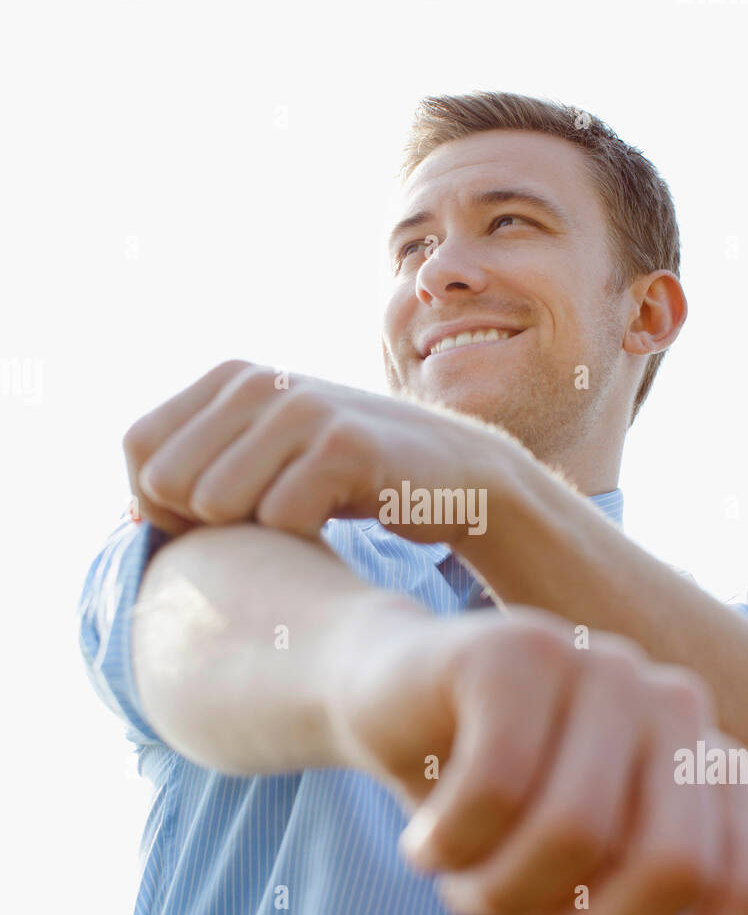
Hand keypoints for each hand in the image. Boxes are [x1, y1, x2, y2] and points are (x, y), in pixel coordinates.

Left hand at [123, 359, 507, 540]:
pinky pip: (279, 518)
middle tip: (261, 521)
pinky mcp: (346, 445)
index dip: (159, 501)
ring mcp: (302, 409)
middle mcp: (257, 380)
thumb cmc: (347, 477)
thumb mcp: (267, 452)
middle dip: (202, 522)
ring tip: (300, 515)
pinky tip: (337, 517)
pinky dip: (302, 538)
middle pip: (167, 481)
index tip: (211, 520)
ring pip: (216, 502)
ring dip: (254, 531)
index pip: (138, 449)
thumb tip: (128, 510)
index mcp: (230, 376)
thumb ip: (201, 464)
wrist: (454, 474)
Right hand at [336, 602, 747, 914]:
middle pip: (669, 868)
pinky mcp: (519, 649)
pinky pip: (494, 788)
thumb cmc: (492, 802)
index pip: (747, 893)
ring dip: (498, 894)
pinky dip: (448, 844)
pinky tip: (422, 843)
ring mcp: (600, 665)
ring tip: (460, 887)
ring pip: (572, 831)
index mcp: (711, 766)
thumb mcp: (569, 892)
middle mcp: (674, 706)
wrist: (392, 704)